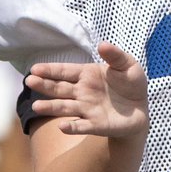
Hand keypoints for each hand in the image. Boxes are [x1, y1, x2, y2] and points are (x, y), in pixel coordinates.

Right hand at [26, 42, 148, 138]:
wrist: (141, 108)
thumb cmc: (131, 84)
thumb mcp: (128, 65)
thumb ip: (115, 56)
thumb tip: (102, 44)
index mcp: (86, 75)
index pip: (64, 71)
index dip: (50, 70)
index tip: (35, 69)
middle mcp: (82, 92)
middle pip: (59, 88)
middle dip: (44, 85)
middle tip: (30, 82)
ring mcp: (86, 109)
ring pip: (64, 107)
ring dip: (51, 107)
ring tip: (36, 107)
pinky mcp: (95, 125)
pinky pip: (81, 126)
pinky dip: (72, 127)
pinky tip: (62, 127)